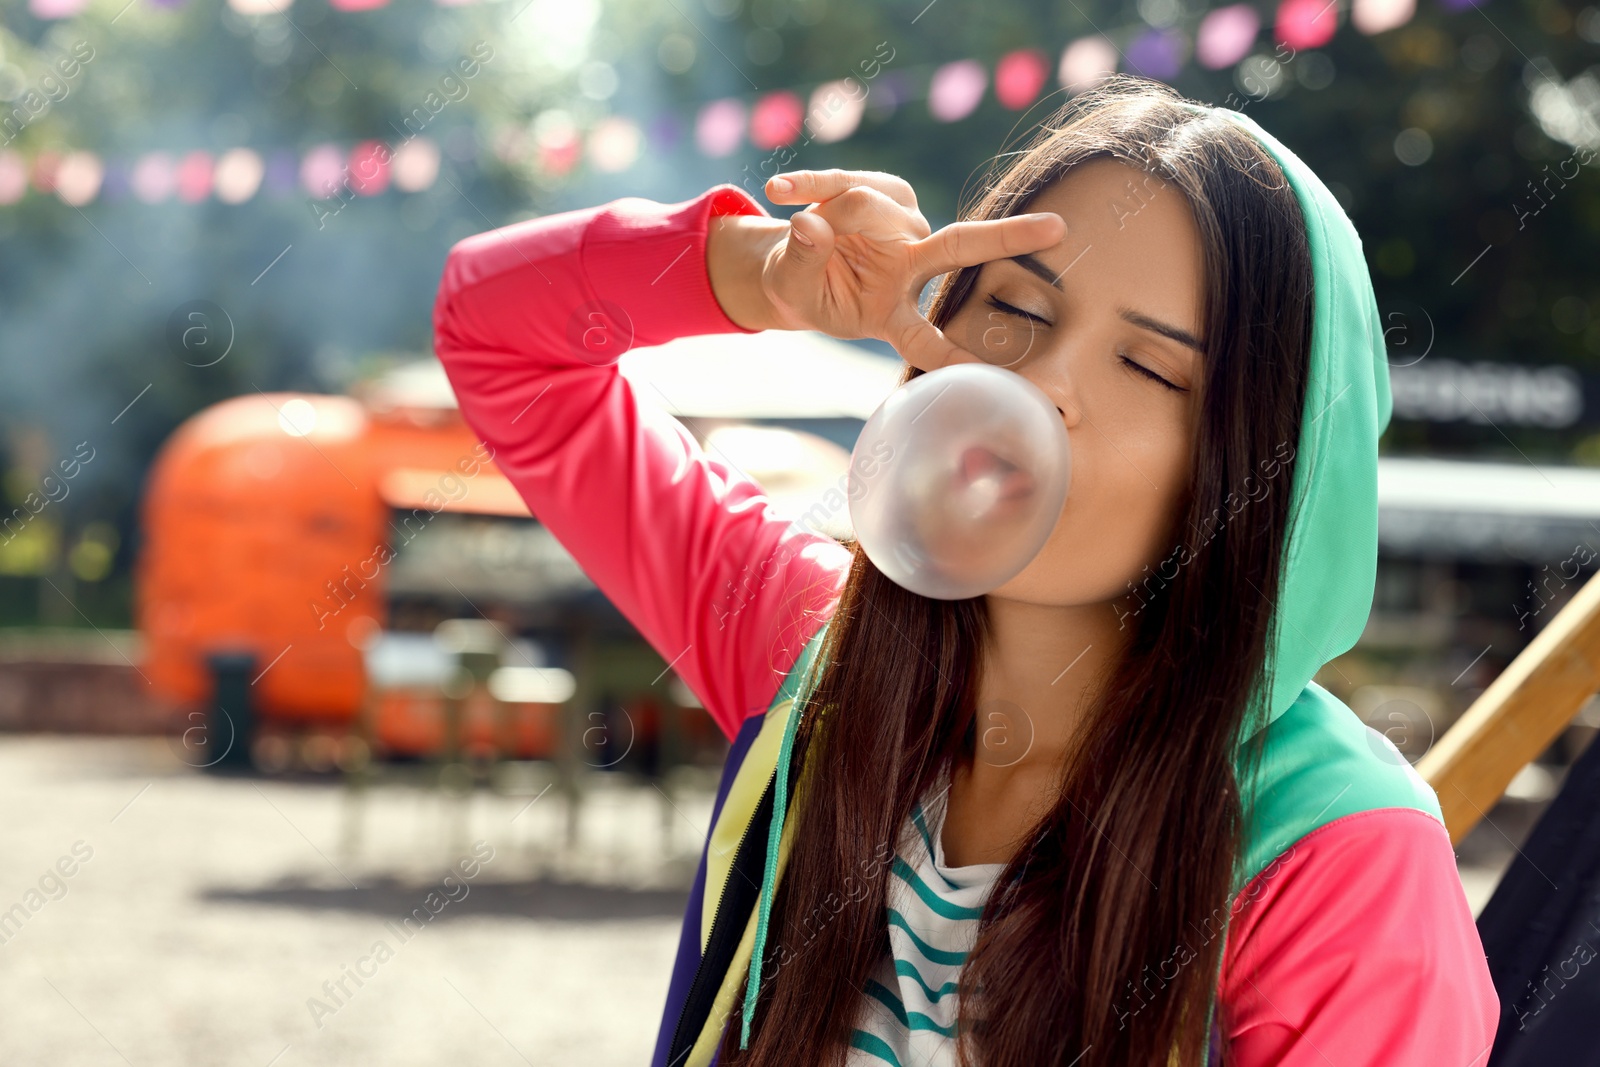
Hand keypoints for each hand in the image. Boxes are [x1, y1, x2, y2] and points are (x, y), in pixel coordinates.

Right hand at [760, 169, 1065, 370]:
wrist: (793, 262)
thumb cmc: (805, 290)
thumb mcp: (794, 289)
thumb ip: (803, 261)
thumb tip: (810, 225)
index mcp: (893, 312)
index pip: (927, 340)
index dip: (954, 357)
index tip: (998, 378)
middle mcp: (910, 264)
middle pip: (959, 246)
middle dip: (1008, 237)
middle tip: (1059, 228)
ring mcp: (902, 225)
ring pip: (865, 205)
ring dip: (823, 208)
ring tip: (787, 208)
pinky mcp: (884, 190)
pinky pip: (843, 180)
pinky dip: (808, 185)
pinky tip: (780, 191)